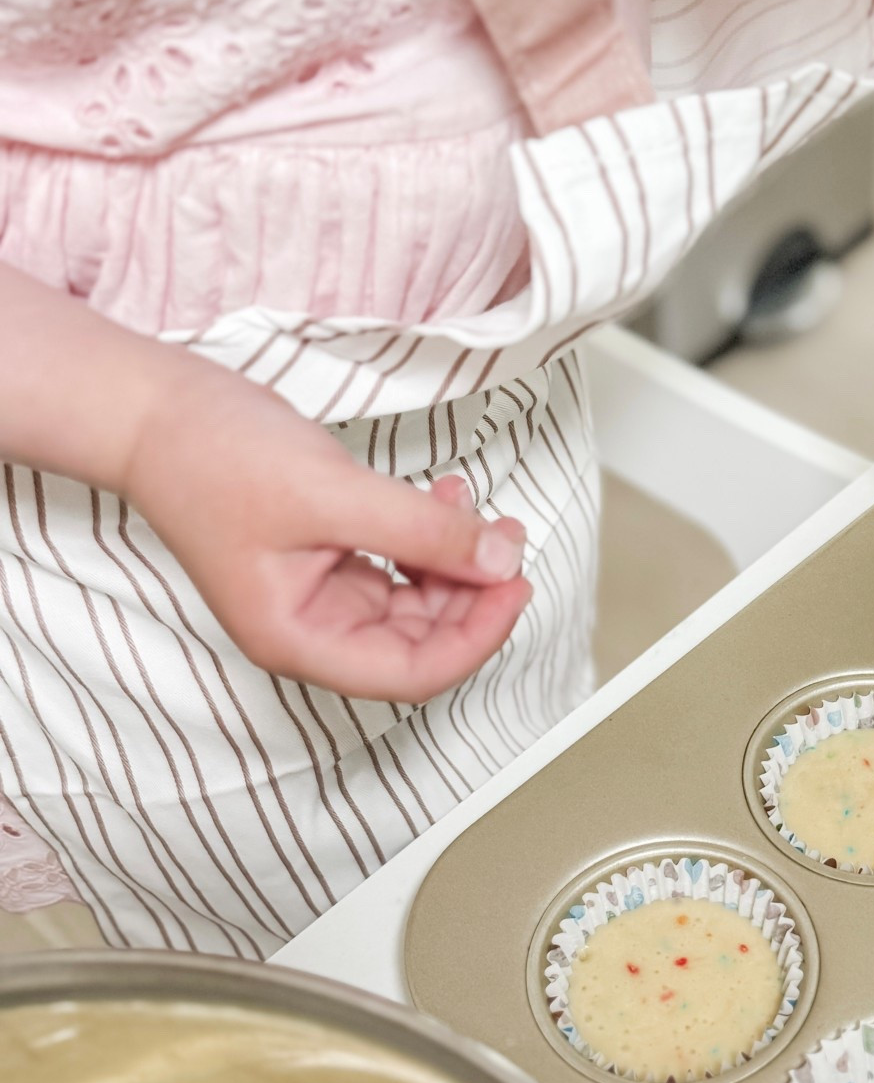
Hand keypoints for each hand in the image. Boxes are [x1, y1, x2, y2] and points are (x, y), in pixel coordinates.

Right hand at [125, 359, 530, 702]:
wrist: (153, 410)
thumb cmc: (211, 456)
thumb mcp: (333, 493)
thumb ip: (421, 532)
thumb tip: (497, 558)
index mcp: (299, 638)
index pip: (412, 672)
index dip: (475, 637)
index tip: (513, 587)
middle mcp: (311, 627)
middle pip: (420, 640)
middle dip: (471, 591)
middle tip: (506, 538)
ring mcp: (317, 593)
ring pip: (414, 600)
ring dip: (455, 560)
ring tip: (478, 510)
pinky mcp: (324, 555)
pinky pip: (396, 563)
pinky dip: (427, 536)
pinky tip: (443, 500)